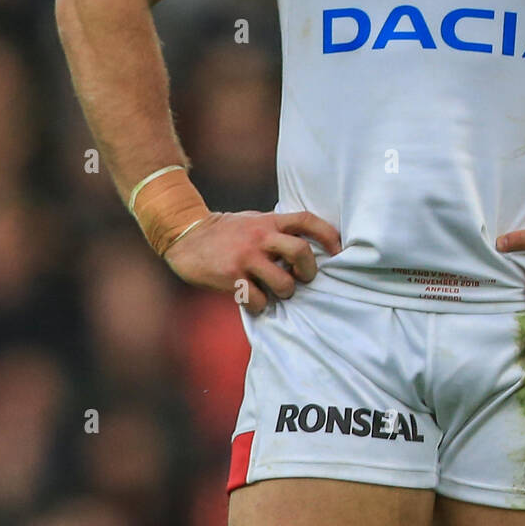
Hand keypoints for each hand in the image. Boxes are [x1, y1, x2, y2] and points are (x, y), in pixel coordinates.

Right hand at [163, 209, 341, 312]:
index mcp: (269, 221)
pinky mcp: (232, 278)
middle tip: (302, 278)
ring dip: (285, 293)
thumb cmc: (227, 231)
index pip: (307, 220)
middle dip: (309, 271)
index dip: (328, 234)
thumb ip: (277, 229)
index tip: (338, 250)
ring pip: (284, 284)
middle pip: (302, 253)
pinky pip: (259, 301)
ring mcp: (246, 257)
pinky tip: (252, 299)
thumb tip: (308, 247)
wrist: (186, 236)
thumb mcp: (254, 220)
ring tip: (274, 291)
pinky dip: (260, 305)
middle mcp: (260, 237)